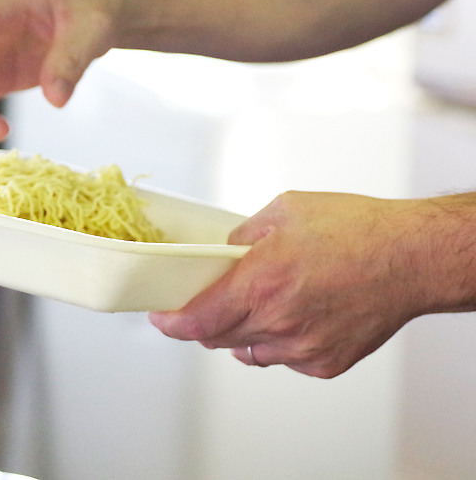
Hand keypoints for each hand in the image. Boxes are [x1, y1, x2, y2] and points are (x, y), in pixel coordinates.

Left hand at [149, 191, 475, 377]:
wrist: (413, 258)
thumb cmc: (357, 230)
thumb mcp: (284, 210)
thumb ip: (241, 236)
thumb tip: (221, 253)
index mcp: (262, 282)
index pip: (196, 320)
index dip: (170, 323)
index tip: (160, 316)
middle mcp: (279, 321)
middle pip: (215, 337)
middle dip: (205, 319)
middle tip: (212, 297)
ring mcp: (302, 348)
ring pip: (246, 350)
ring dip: (240, 330)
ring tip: (263, 300)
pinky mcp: (323, 363)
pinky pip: (281, 358)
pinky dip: (276, 340)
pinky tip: (295, 314)